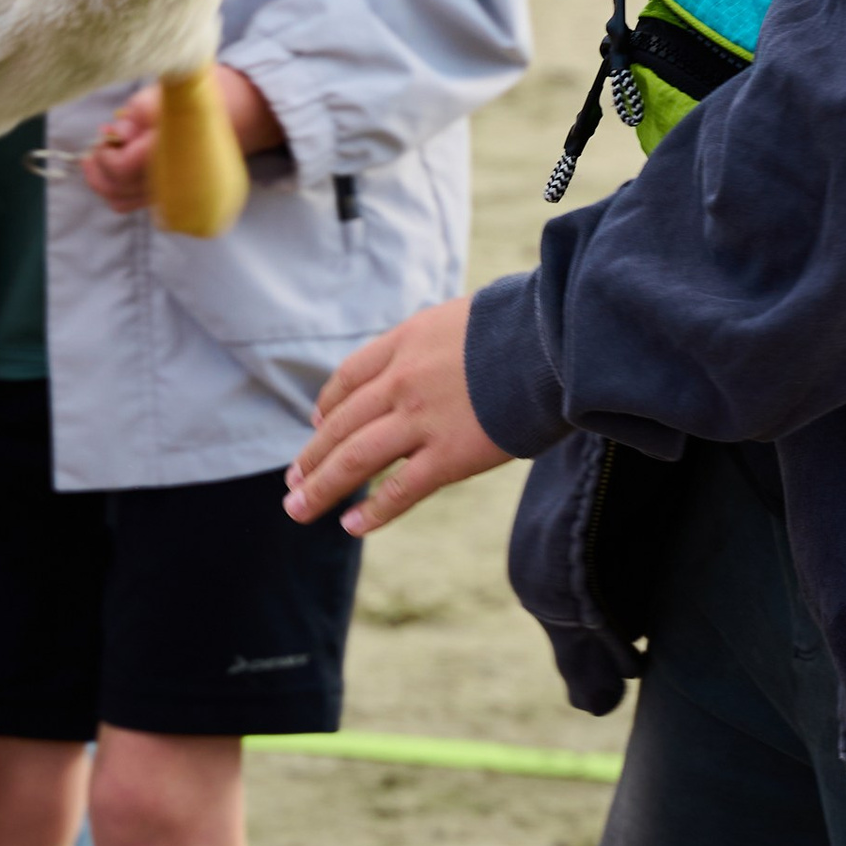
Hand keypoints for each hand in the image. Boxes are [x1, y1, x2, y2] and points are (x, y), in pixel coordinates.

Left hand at [80, 66, 278, 209]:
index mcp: (171, 153)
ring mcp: (172, 191)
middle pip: (116, 193)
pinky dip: (118, 188)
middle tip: (98, 146)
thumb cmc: (211, 96)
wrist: (246, 112)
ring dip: (104, 181)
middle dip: (97, 170)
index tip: (107, 131)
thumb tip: (115, 130)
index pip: (121, 168)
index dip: (105, 154)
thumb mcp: (176, 92)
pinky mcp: (172, 193)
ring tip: (105, 154)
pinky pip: (134, 201)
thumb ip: (140, 111)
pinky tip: (121, 164)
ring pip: (122, 201)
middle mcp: (170, 181)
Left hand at [284, 295, 509, 534]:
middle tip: (291, 482)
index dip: (327, 404)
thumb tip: (429, 358)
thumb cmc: (520, 327)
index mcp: (404, 343)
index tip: (316, 423)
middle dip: (312, 456)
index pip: (349, 377)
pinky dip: (372, 511)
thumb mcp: (460, 318)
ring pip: (356, 459)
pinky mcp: (448, 455)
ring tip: (298, 509)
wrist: (554, 340)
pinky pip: (399, 489)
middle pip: (342, 423)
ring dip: (322, 487)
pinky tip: (350, 526)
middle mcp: (402, 381)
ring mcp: (422, 419)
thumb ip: (433, 343)